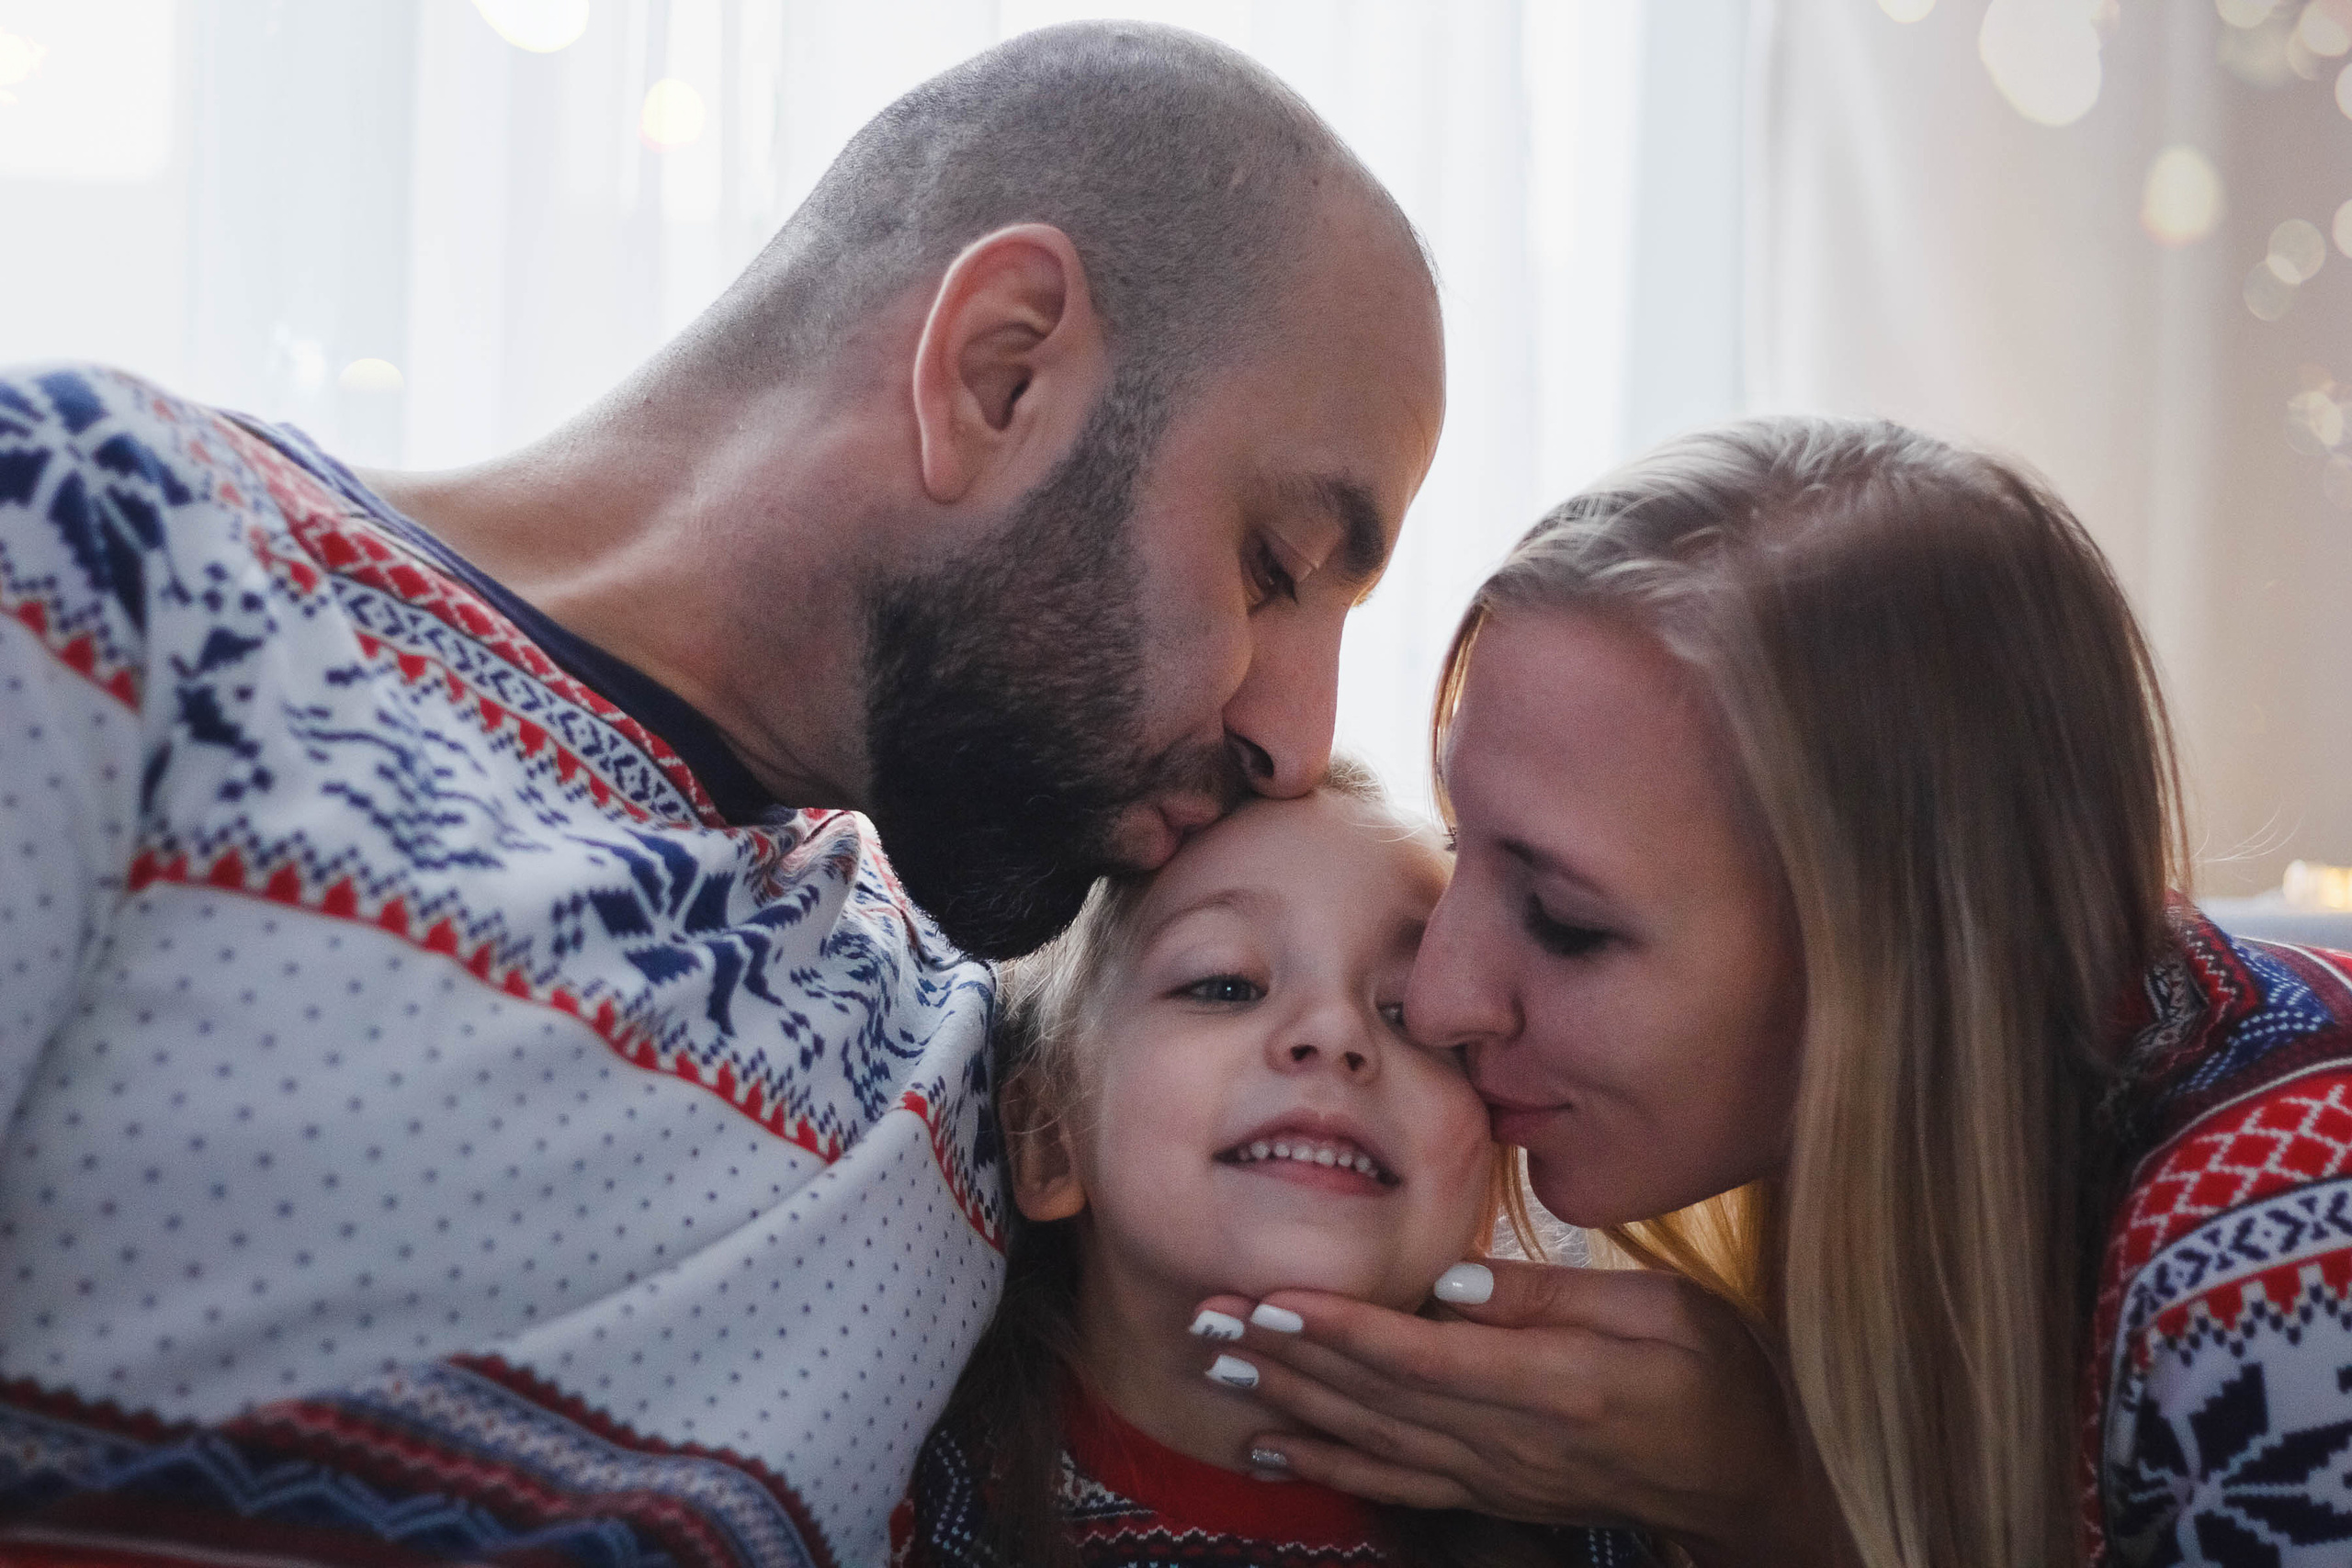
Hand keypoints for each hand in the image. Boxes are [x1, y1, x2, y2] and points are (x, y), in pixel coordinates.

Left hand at [1192, 1259, 1850, 1567]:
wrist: (1747, 1484)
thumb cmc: (1718, 1379)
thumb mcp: (1664, 1311)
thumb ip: (1553, 1296)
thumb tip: (1451, 1282)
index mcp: (1552, 1384)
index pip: (1420, 1354)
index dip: (1338, 1327)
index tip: (1269, 1297)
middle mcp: (1509, 1440)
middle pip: (1374, 1396)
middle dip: (1284, 1356)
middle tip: (1206, 1319)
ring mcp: (1495, 1476)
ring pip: (1371, 1437)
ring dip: (1288, 1402)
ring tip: (1216, 1367)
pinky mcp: (1492, 1494)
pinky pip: (1396, 1483)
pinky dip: (1330, 1465)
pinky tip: (1273, 1446)